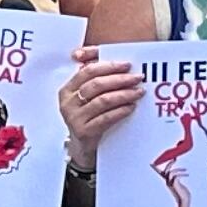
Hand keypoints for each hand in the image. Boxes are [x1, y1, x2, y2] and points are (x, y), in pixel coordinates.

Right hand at [59, 47, 142, 166]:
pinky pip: (105, 118)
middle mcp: (68, 102)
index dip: (109, 66)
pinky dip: (120, 111)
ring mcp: (74, 118)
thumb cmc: (89, 115)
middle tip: (137, 77)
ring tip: (138, 92)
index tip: (127, 65)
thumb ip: (95, 77)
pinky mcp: (83, 131)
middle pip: (96, 84)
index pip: (88, 71)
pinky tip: (131, 107)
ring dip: (124, 94)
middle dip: (120, 79)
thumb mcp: (87, 96)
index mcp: (68, 89)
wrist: (83, 145)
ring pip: (102, 100)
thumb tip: (113, 61)